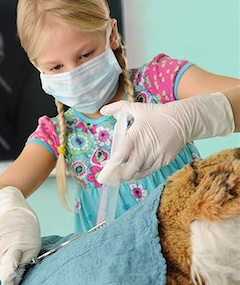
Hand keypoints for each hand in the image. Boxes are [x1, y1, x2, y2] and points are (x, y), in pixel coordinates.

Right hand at [0, 187, 40, 284]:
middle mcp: (10, 237)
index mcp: (24, 242)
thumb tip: (13, 284)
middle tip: (5, 284)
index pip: (12, 262)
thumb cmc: (29, 234)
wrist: (19, 212)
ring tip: (0, 276)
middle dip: (1, 275)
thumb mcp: (33, 247)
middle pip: (0, 262)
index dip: (8, 277)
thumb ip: (23, 264)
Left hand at [98, 93, 233, 182]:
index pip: (120, 155)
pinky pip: (149, 171)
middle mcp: (145, 149)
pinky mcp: (164, 161)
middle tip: (113, 176)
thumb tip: (102, 110)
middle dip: (120, 176)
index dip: (111, 167)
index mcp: (135, 136)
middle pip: (129, 170)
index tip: (103, 176)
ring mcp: (156, 156)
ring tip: (126, 168)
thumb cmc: (157, 114)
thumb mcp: (137, 108)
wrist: (182, 120)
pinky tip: (137, 167)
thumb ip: (118, 108)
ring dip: (131, 172)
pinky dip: (141, 172)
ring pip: (139, 172)